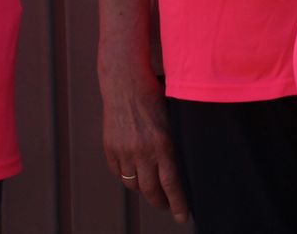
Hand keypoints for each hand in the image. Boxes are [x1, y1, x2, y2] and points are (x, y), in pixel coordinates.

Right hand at [99, 63, 188, 222]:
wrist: (126, 80)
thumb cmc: (156, 94)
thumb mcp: (174, 117)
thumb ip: (176, 141)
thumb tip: (186, 164)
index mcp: (163, 143)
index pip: (172, 184)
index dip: (178, 203)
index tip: (182, 216)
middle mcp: (143, 150)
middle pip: (151, 191)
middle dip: (160, 203)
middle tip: (167, 206)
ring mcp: (124, 150)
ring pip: (133, 184)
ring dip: (143, 189)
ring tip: (152, 188)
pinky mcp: (110, 147)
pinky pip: (119, 172)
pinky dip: (127, 175)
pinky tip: (135, 171)